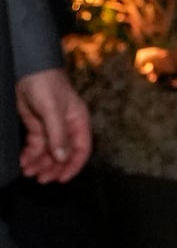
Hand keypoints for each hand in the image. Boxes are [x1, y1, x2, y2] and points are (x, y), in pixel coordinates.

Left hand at [16, 68, 92, 183]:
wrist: (28, 68)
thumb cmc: (46, 84)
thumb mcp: (52, 110)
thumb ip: (58, 134)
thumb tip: (62, 158)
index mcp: (78, 123)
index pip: (81, 150)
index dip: (73, 166)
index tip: (61, 179)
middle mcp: (66, 128)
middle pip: (63, 155)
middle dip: (52, 168)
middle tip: (41, 178)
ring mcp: (51, 128)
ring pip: (48, 153)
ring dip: (39, 164)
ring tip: (28, 172)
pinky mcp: (37, 126)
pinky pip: (35, 146)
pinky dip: (30, 155)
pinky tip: (24, 161)